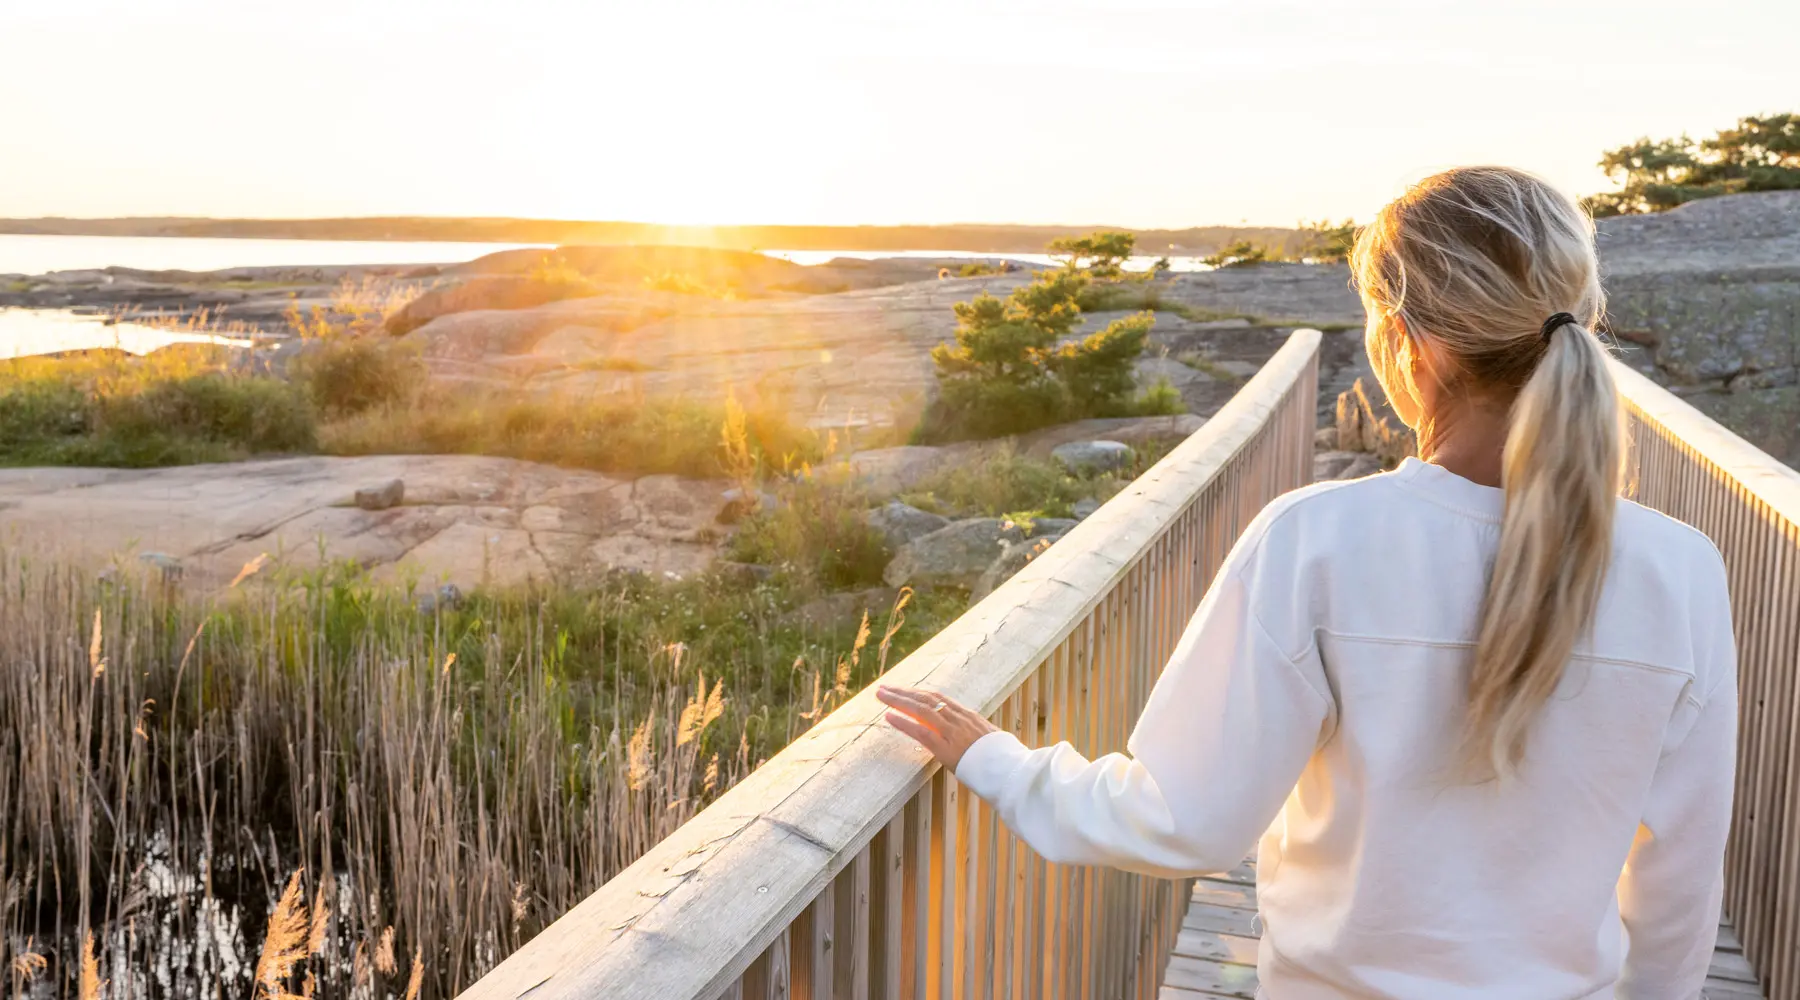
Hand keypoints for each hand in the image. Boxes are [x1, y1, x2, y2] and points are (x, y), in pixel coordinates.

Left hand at [877, 684, 998, 771]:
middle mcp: (959, 719)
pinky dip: (904, 723)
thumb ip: (977, 734)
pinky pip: (921, 731)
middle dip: (904, 692)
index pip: (939, 698)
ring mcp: (952, 732)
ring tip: (881, 695)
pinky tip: (889, 717)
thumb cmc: (1004, 760)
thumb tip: (973, 736)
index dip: (920, 693)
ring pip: (921, 710)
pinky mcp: (946, 747)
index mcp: (968, 716)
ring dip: (898, 701)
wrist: (1012, 770)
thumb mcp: (991, 740)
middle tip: (885, 688)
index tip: (905, 690)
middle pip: (927, 698)